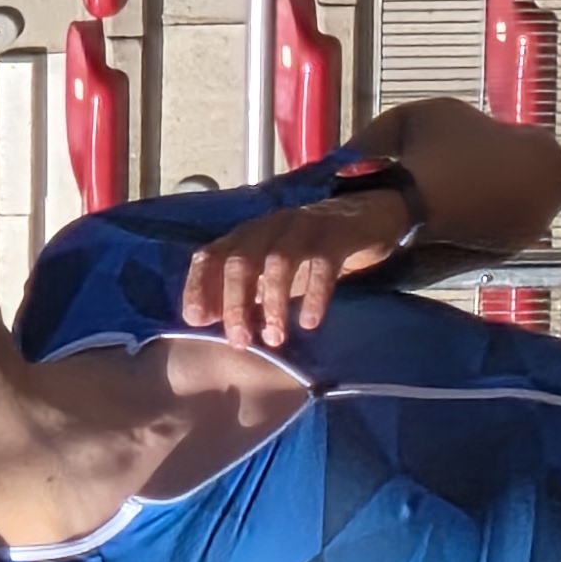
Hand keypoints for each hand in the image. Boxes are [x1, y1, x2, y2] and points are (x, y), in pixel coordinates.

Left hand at [181, 189, 414, 348]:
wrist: (366, 220)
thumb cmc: (311, 255)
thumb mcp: (271, 275)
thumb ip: (242, 293)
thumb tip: (203, 320)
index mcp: (248, 235)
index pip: (211, 255)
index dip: (198, 285)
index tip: (195, 321)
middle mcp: (269, 226)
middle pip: (240, 260)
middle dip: (235, 303)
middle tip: (240, 341)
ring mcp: (302, 228)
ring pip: (277, 261)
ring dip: (273, 303)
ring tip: (276, 339)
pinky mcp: (335, 236)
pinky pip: (321, 265)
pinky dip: (314, 295)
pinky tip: (310, 322)